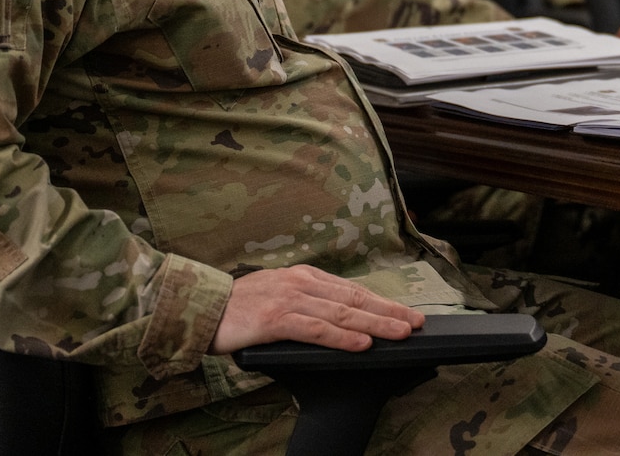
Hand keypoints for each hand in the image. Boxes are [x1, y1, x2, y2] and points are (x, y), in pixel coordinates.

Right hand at [210, 265, 424, 353]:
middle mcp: (302, 283)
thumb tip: (340, 322)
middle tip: (417, 321)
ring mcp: (290, 300)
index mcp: (305, 277)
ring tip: (401, 332)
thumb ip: (308, 305)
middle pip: (355, 299)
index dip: (383, 302)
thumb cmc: (239, 308)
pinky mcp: (276, 319)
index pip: (353, 291)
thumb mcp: (279, 297)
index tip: (406, 312)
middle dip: (390, 311)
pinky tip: (362, 343)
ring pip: (343, 314)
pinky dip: (343, 337)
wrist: (202, 307)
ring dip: (376, 324)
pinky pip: (317, 330)